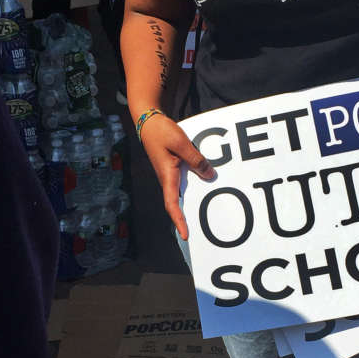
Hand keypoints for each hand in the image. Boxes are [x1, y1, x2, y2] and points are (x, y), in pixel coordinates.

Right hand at [137, 114, 215, 239]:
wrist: (149, 122)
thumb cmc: (162, 132)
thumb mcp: (181, 144)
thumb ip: (196, 160)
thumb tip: (210, 176)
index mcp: (167, 176)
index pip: (172, 204)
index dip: (179, 221)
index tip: (185, 235)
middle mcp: (167, 178)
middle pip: (175, 204)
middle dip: (182, 220)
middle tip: (193, 236)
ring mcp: (168, 174)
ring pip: (179, 194)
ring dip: (187, 206)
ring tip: (200, 218)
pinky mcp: (172, 167)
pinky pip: (182, 182)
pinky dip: (191, 189)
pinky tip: (203, 187)